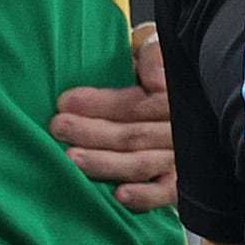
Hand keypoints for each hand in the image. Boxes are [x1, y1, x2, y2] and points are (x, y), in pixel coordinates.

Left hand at [54, 25, 177, 212]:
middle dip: (93, 133)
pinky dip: (145, 197)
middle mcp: (180, 128)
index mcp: (174, 94)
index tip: (65, 101)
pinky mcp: (181, 182)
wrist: (186, 87)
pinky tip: (120, 196)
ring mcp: (182, 157)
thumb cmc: (156, 69)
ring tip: (72, 160)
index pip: (137, 103)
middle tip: (58, 128)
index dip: (101, 103)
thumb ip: (154, 55)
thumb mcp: (155, 47)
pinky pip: (166, 193)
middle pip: (135, 135)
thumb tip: (156, 82)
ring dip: (106, 164)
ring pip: (143, 164)